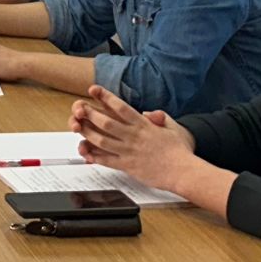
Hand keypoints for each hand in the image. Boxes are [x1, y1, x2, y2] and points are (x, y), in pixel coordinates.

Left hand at [69, 85, 196, 190]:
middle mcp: (134, 136)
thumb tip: (149, 113)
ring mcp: (130, 151)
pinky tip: (86, 153)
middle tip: (79, 108)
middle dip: (90, 114)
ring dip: (88, 133)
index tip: (94, 90)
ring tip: (76, 127)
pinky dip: (95, 156)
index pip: (121, 107)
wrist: (184, 171)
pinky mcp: (128, 166)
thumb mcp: (172, 127)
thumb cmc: (179, 151)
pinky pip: (107, 160)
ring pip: (102, 141)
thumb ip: (159, 118)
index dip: (105, 97)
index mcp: (143, 125)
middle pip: (106, 123)